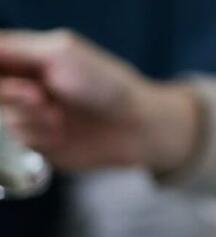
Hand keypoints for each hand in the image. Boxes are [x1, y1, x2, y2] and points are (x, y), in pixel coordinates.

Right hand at [0, 30, 198, 170]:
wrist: (136, 127)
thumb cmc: (106, 85)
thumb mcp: (60, 53)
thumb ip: (15, 48)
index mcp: (29, 58)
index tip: (16, 81)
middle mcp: (26, 85)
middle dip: (12, 94)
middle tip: (39, 96)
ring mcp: (33, 115)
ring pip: (4, 117)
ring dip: (30, 117)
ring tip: (60, 116)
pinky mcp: (41, 143)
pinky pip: (19, 140)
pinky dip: (39, 136)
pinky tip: (62, 133)